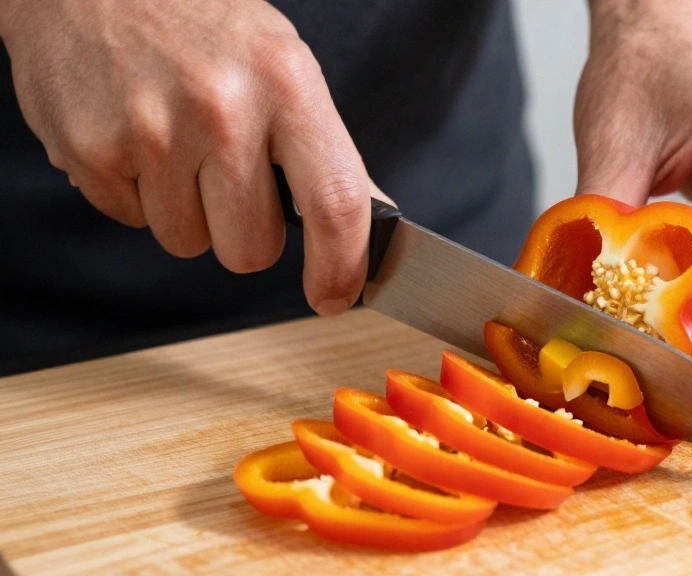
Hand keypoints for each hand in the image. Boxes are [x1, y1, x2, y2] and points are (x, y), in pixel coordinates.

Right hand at [0, 0, 379, 314]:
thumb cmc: (203, 25)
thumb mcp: (282, 66)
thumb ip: (323, 149)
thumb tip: (372, 221)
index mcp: (286, 85)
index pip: (334, 204)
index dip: (341, 266)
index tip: (335, 297)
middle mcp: (221, 109)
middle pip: (251, 251)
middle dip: (243, 234)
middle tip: (227, 178)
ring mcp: (151, 132)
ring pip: (187, 243)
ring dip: (185, 211)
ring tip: (175, 141)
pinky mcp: (90, 150)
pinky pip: (130, 220)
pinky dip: (136, 194)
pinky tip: (134, 135)